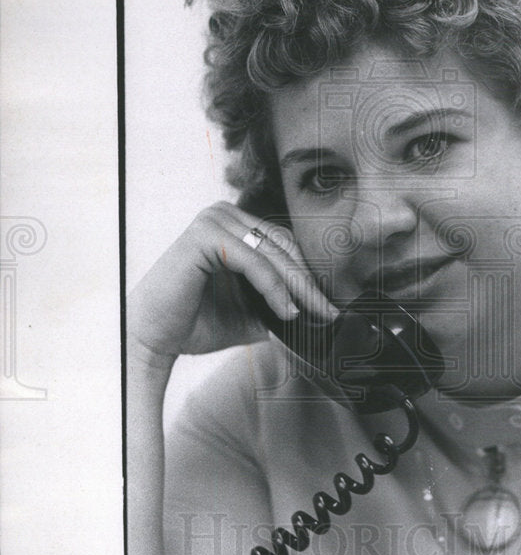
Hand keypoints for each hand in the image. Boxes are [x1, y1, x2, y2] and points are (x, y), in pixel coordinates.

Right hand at [127, 201, 336, 360]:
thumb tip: (322, 310)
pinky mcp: (204, 235)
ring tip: (310, 314)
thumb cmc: (197, 323)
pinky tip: (286, 310)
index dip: (310, 274)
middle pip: (284, 245)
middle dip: (310, 282)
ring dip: (297, 286)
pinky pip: (253, 260)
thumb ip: (281, 302)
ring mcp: (213, 220)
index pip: (286, 244)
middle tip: (329, 311)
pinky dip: (274, 287)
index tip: (331, 305)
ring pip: (272, 253)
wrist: (154, 339)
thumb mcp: (252, 312)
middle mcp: (225, 214)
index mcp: (236, 225)